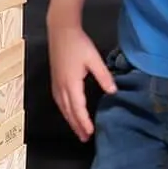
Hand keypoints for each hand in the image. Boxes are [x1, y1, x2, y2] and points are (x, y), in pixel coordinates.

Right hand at [47, 20, 115, 140]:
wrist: (61, 30)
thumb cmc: (78, 43)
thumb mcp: (94, 59)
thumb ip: (104, 76)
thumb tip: (113, 92)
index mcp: (71, 83)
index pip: (78, 109)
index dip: (84, 122)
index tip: (91, 133)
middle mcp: (61, 87)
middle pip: (68, 112)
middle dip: (76, 126)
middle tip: (84, 138)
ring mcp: (56, 83)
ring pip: (62, 108)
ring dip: (70, 120)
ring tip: (77, 130)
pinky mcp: (54, 79)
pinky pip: (59, 101)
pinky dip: (64, 111)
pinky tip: (68, 112)